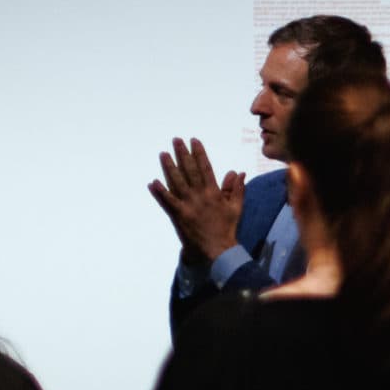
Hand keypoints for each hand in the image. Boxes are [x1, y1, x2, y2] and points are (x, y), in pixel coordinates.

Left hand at [149, 138, 244, 262]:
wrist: (218, 249)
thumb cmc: (227, 228)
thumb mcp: (236, 207)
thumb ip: (236, 189)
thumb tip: (237, 172)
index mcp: (214, 192)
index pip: (205, 168)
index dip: (199, 153)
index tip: (194, 141)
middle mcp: (200, 195)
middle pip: (189, 170)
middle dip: (183, 154)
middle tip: (176, 140)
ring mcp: (188, 205)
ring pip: (177, 182)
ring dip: (169, 167)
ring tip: (163, 154)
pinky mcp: (179, 215)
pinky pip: (167, 202)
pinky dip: (160, 192)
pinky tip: (152, 182)